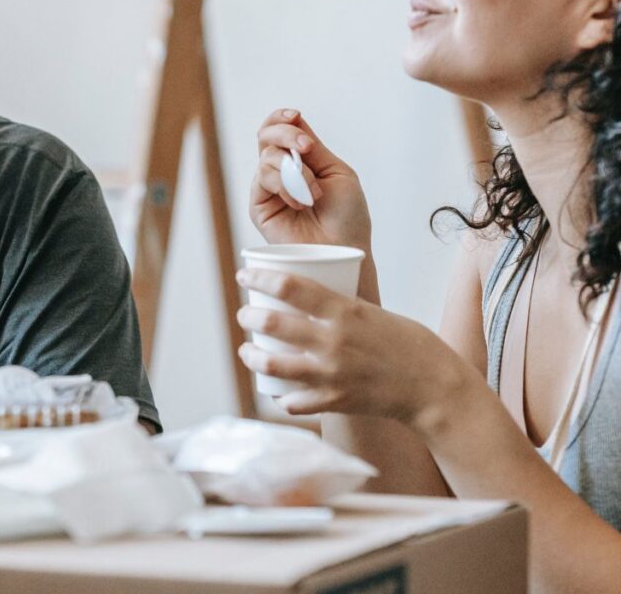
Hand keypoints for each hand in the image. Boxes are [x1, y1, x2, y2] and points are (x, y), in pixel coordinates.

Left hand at [235, 267, 471, 427]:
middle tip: (245, 314)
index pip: (289, 286)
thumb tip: (304, 296)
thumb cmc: (407, 343)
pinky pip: (292, 402)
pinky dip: (281, 395)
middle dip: (248, 316)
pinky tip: (278, 388)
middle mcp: (333, 342)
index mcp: (345, 311)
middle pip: (272, 324)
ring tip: (248, 351)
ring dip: (252, 356)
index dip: (259, 278)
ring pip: (273, 365)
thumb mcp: (372, 312)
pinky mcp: (334, 402)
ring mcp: (331, 374)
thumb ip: (338, 308)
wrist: (434, 387)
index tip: (243, 275)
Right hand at [251, 109, 371, 252]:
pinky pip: (262, 180)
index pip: (280, 129)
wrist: (343, 250)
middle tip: (306, 148)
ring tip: (313, 194)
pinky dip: (284, 185)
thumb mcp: (335, 172)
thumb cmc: (346, 216)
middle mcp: (280, 171)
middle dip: (285, 134)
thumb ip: (313, 148)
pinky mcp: (259, 207)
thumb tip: (294, 120)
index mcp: (300, 160)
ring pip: (266, 157)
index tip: (295, 116)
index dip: (282, 118)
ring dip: (295, 171)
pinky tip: (300, 203)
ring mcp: (268, 189)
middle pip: (265, 136)